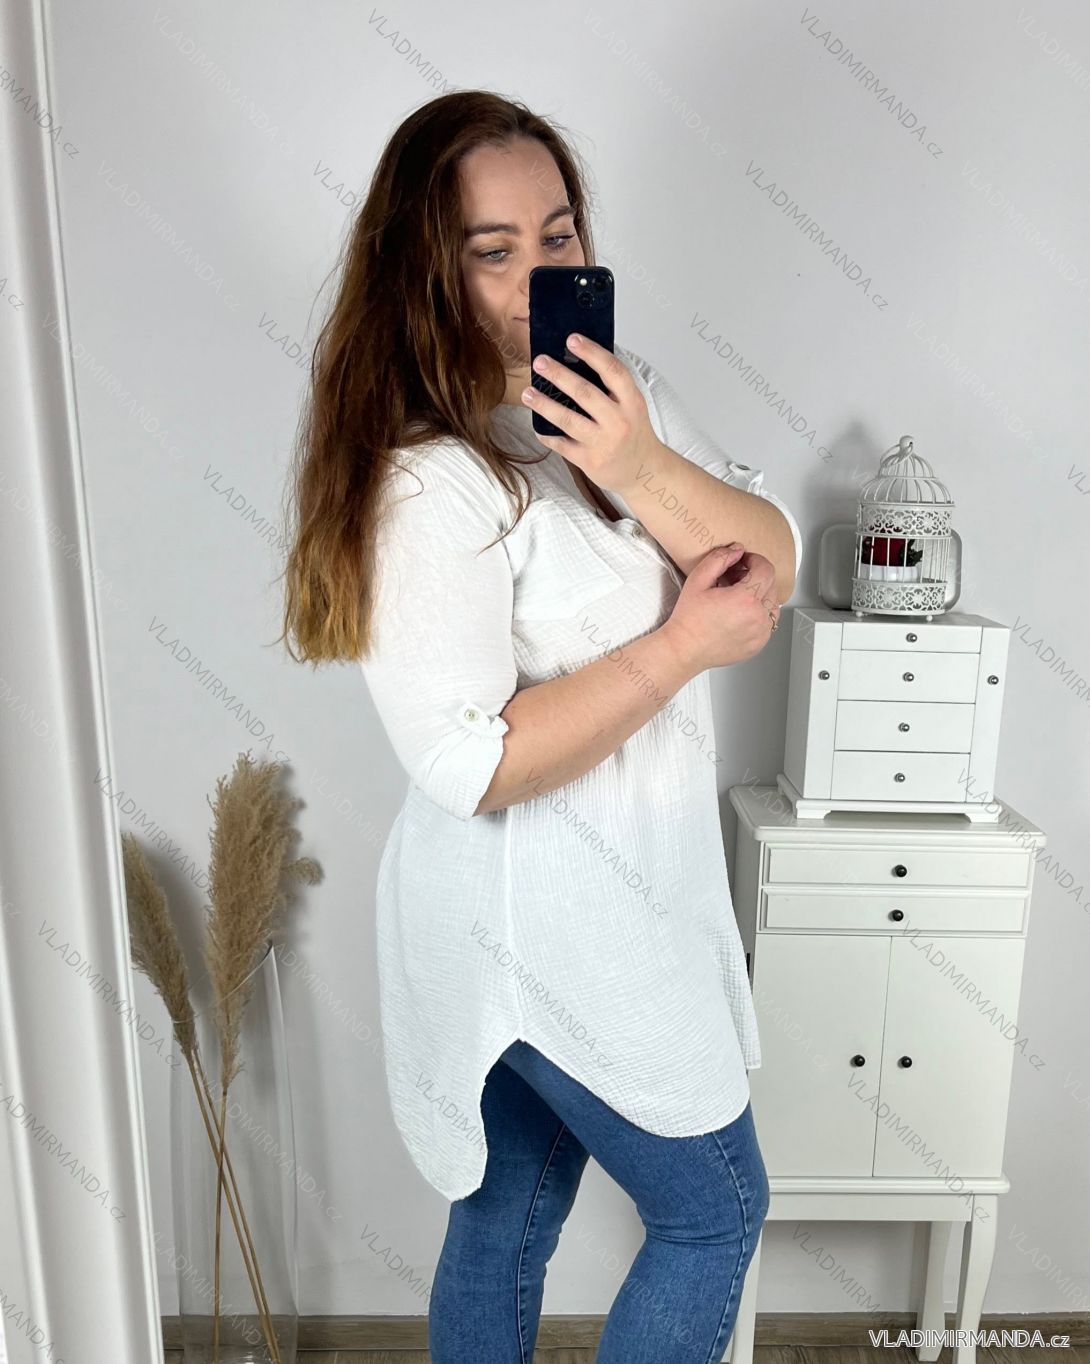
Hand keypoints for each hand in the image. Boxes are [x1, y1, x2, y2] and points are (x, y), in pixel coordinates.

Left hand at [522, 334, 662, 493]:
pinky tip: (537, 425)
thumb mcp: (633, 406)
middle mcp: (618, 421)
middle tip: (539, 362)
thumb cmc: (634, 434)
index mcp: (632, 402)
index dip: (592, 352)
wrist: (644, 472)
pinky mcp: (589, 461)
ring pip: (568, 420)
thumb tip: (579, 359)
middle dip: (559, 375)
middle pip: (584, 393)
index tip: (572, 339)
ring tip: (528, 393)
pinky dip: (547, 434)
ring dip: (544, 404)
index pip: (612, 371)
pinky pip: (562, 445)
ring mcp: (603, 443)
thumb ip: (613, 387)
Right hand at [660, 542, 780, 673]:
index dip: (756, 560)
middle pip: (771, 585)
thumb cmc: (689, 618)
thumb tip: (737, 550)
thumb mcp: (698, 580)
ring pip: (773, 604)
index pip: (766, 570)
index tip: (744, 561)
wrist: (685, 649)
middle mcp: (757, 617)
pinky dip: (759, 613)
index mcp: (745, 599)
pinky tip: (740, 613)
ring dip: (761, 595)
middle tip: (736, 578)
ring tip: (739, 597)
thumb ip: (719, 559)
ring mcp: (760, 633)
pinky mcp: (759, 644)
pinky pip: (768, 622)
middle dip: (756, 576)